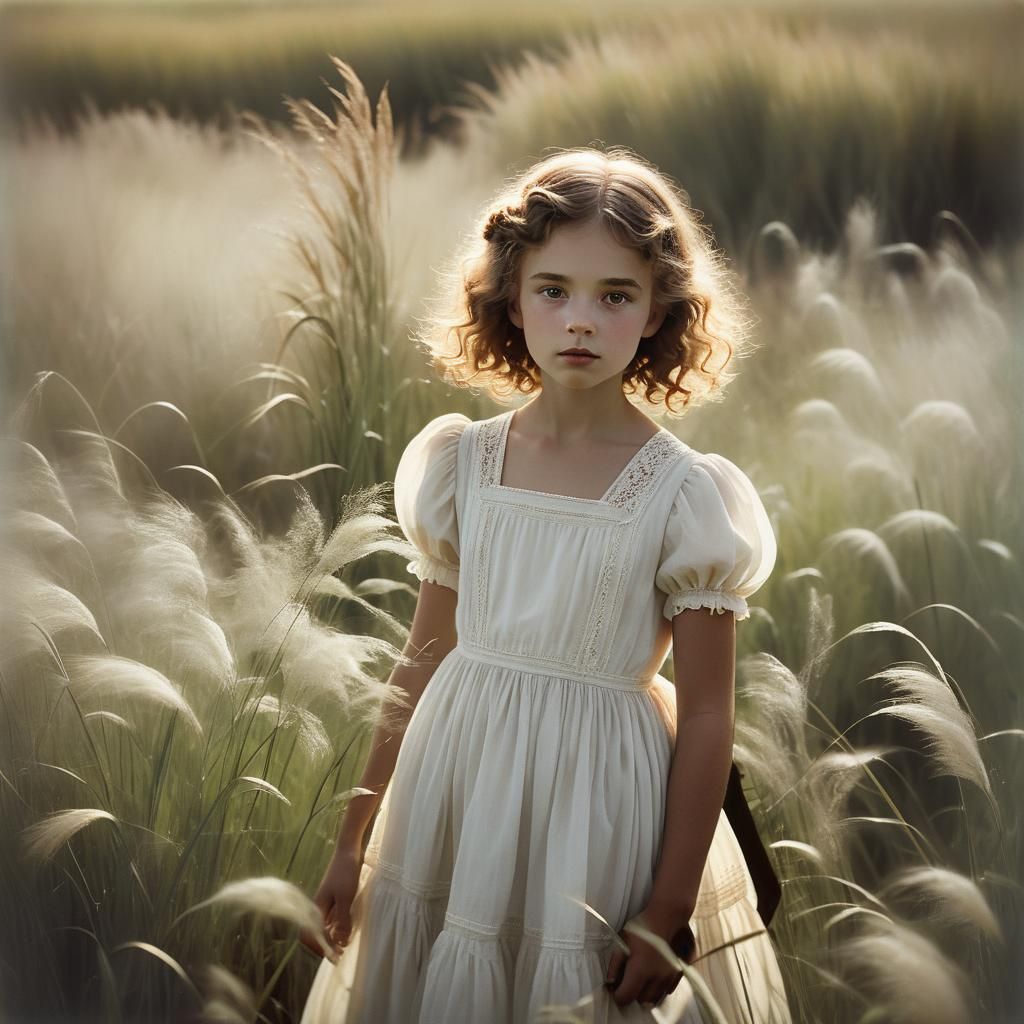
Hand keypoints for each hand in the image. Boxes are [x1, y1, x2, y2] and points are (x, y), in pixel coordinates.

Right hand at [299, 847, 364, 961]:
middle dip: (325, 945)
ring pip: (325, 926)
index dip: (318, 947)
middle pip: (315, 933)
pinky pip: (332, 919)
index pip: (308, 935)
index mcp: (316, 908)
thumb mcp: (346, 898)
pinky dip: (338, 927)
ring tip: (345, 945)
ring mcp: (326, 902)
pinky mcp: (335, 898)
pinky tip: (348, 930)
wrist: (349, 850)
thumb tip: (339, 943)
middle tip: (340, 953)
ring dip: (333, 937)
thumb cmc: (345, 872)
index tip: (333, 954)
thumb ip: (342, 920)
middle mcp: (318, 907)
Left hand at [604, 903, 696, 1010]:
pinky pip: (666, 991)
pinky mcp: (678, 974)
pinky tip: (652, 976)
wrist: (667, 916)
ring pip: (654, 998)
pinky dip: (657, 989)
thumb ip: (615, 964)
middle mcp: (656, 978)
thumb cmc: (642, 927)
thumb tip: (610, 982)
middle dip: (631, 993)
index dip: (617, 995)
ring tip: (639, 979)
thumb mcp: (622, 941)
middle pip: (640, 1000)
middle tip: (626, 980)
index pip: (626, 996)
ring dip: (645, 993)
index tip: (614, 988)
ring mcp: (669, 978)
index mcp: (640, 971)